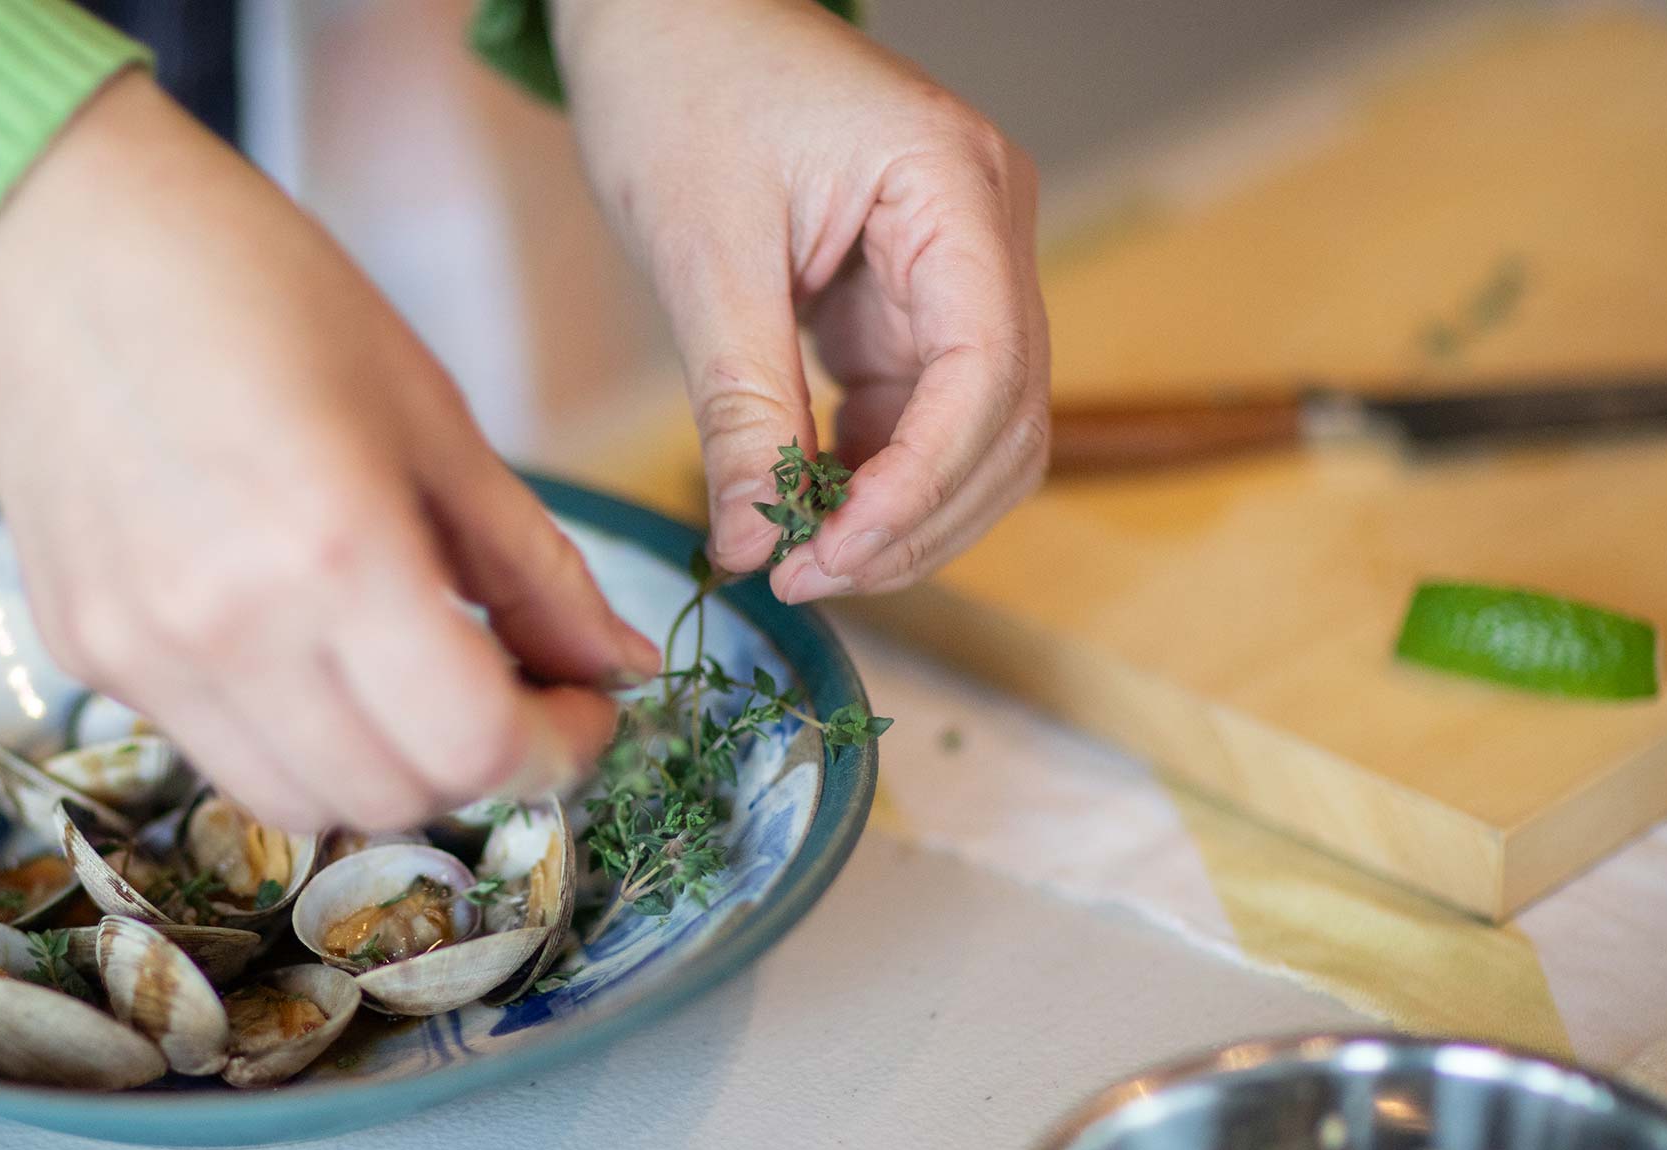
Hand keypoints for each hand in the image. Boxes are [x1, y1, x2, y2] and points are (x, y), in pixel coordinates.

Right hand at [0, 73, 657, 833]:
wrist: (54, 239)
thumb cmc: (255, 289)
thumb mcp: (429, 412)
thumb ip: (532, 565)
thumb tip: (618, 668)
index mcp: (337, 550)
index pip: (473, 749)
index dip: (556, 752)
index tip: (581, 707)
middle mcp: (231, 630)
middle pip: (393, 800)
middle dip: (478, 765)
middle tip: (507, 686)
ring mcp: (144, 656)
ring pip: (301, 807)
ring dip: (381, 768)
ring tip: (403, 673)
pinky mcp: (86, 656)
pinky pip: (217, 750)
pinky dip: (289, 733)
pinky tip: (301, 641)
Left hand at [552, 0, 1049, 600]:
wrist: (662, 16)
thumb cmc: (679, 86)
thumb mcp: (701, 252)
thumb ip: (740, 406)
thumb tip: (756, 541)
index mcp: (955, 190)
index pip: (988, 373)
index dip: (920, 487)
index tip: (829, 557)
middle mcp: (984, 232)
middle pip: (1003, 421)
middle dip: (914, 518)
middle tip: (802, 576)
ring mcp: (956, 271)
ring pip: (974, 435)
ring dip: (901, 513)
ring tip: (797, 557)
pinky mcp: (910, 303)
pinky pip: (920, 417)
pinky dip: (872, 478)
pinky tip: (803, 509)